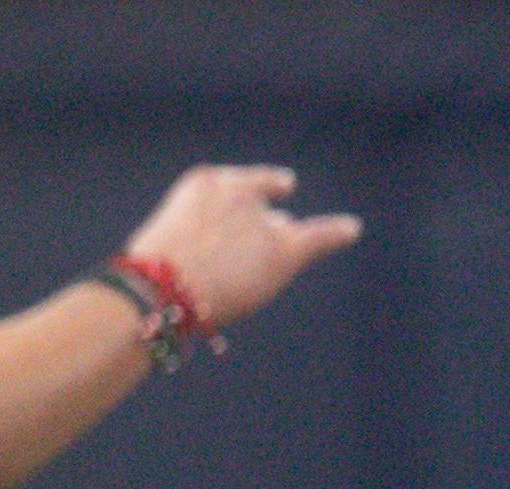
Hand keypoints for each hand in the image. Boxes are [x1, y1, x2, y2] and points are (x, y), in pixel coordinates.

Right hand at [121, 165, 363, 334]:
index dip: (244, 201)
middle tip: (230, 254)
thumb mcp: (172, 239)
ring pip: (280, 231)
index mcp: (205, 182)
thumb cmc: (157, 273)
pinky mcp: (283, 248)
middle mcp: (240, 192)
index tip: (253, 198)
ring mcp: (263, 218)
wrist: (163, 285)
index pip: (238, 187)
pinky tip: (352, 229)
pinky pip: (318, 236)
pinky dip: (336, 232)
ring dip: (267, 249)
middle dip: (254, 229)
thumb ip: (207, 236)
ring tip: (239, 268)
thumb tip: (250, 247)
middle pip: (261, 209)